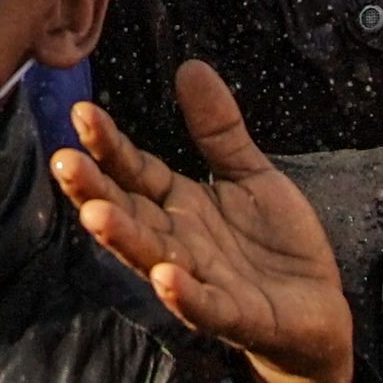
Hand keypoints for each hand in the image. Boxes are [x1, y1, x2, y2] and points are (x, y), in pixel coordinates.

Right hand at [54, 65, 357, 382]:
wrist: (319, 310)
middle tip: (64, 161)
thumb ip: (218, 129)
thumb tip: (190, 66)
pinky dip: (184, 293)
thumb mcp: (251, 175)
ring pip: (153, 258)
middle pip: (128, 213)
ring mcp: (202, 280)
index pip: (135, 171)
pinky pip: (205, 305)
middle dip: (95, 190)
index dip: (109, 145)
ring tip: (96, 214)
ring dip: (123, 238)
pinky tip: (167, 275)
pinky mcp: (235, 316)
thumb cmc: (276, 246)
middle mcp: (178, 242)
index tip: (82, 112)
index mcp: (180, 205)